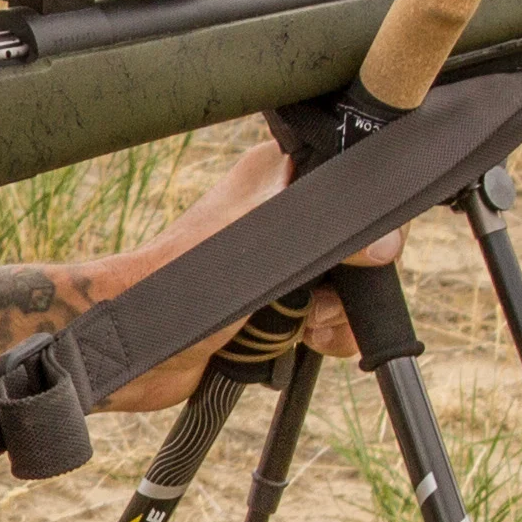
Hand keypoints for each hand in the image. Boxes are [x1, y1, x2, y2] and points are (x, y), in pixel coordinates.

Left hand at [83, 129, 406, 400]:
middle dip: (353, 283)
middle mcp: (287, 213)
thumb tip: (383, 246)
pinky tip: (308, 341)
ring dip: (337, 316)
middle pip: (358, 245)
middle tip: (322, 300)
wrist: (138, 347)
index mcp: (281, 174)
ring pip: (346, 287)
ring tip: (307, 326)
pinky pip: (326, 319)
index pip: (355, 186)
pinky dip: (326, 335)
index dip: (370, 227)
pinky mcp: (277, 305)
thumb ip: (326, 231)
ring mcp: (283, 263)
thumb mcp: (264, 242)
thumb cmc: (179, 282)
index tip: (364, 258)